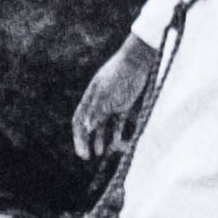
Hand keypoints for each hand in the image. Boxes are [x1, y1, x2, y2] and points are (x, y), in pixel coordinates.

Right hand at [71, 38, 159, 160]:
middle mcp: (97, 102)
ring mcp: (110, 104)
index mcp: (90, 98)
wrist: (139, 60)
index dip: (78, 138)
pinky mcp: (123, 105)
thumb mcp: (108, 94)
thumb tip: (85, 128)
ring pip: (101, 126)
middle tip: (87, 157)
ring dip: (99, 140)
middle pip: (87, 125)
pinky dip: (116, 133)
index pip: (78, 121)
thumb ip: (96, 110)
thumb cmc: (121, 75)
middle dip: (85, 142)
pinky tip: (118, 144)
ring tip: (101, 153)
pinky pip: (117, 123)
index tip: (82, 153)